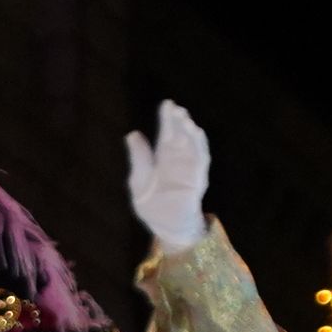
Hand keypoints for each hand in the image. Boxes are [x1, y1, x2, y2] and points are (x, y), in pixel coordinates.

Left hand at [123, 98, 211, 250]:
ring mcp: (189, 168)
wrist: (166, 228)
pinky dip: (199, 146)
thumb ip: (138, 159)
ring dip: (189, 131)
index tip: (167, 104)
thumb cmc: (152, 206)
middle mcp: (178, 159)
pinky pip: (200, 159)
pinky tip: (196, 134)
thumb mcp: (139, 182)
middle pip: (180, 135)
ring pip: (192, 144)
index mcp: (162, 158)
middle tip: (176, 109)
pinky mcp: (197, 178)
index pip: (166, 134)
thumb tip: (132, 134)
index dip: (167, 119)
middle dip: (179, 121)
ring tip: (184, 119)